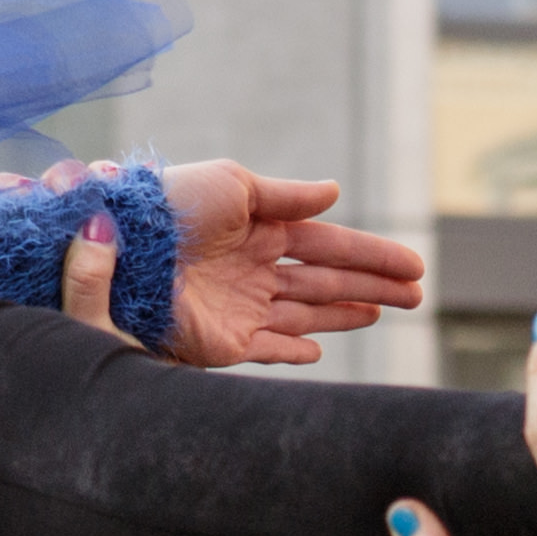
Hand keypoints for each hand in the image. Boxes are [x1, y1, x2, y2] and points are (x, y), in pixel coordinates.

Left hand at [0, 158, 424, 366]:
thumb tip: (335, 192)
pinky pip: (269, 350)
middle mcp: (252, 269)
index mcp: (257, 228)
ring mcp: (239, 308)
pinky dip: (295, 350)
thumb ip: (286, 194)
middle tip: (417, 294)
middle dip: (372, 286)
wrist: (119, 248)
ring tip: (388, 311)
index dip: (370, 255)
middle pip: (326, 281)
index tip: (413, 265)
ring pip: (308, 314)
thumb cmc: (172, 206)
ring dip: (348, 314)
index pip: (326, 244)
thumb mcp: (234, 184)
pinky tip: (320, 349)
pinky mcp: (221, 343)